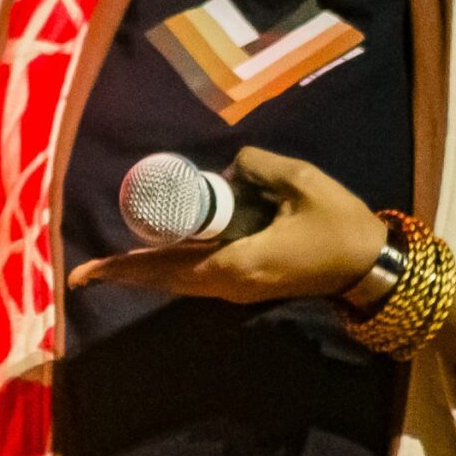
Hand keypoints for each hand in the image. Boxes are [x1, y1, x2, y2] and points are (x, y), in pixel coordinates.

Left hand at [67, 147, 389, 304]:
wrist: (370, 266)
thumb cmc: (339, 224)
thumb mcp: (301, 181)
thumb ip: (257, 167)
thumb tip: (227, 168)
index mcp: (239, 262)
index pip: (171, 266)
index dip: (128, 267)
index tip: (90, 273)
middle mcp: (231, 284)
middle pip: (167, 279)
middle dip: (126, 273)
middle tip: (85, 272)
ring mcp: (239, 288)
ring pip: (180, 281)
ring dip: (145, 271)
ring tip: (108, 266)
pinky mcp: (247, 283)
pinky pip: (197, 276)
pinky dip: (169, 267)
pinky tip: (154, 256)